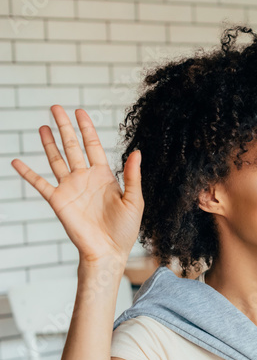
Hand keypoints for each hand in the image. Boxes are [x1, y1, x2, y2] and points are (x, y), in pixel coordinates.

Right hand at [10, 106, 143, 266]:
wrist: (109, 252)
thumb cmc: (125, 230)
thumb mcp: (134, 201)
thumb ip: (132, 176)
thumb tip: (137, 152)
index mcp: (104, 176)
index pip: (93, 146)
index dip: (87, 129)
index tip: (80, 112)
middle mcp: (85, 178)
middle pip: (72, 146)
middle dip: (65, 127)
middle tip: (56, 107)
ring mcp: (70, 188)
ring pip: (56, 159)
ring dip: (49, 143)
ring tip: (43, 125)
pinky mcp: (58, 201)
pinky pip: (39, 183)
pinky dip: (27, 173)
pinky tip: (16, 162)